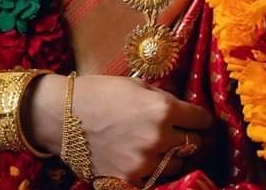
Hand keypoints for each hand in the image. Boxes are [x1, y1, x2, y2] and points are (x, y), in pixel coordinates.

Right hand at [26, 74, 212, 183]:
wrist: (63, 116)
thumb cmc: (100, 92)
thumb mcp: (137, 85)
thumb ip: (163, 99)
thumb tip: (185, 111)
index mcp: (163, 109)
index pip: (202, 120)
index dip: (202, 118)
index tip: (199, 119)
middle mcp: (159, 138)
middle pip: (195, 145)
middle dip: (193, 138)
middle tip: (187, 135)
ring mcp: (144, 163)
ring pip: (178, 165)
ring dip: (175, 157)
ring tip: (163, 148)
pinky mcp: (129, 182)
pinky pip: (155, 180)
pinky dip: (154, 171)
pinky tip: (145, 160)